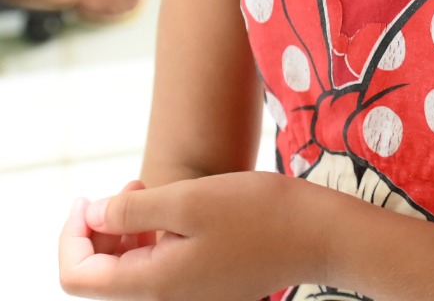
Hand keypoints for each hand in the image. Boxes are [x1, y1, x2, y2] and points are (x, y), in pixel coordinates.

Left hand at [59, 171, 321, 300]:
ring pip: (129, 272)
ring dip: (126, 232)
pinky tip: (175, 212)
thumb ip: (132, 210)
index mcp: (152, 284)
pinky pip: (159, 270)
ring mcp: (187, 296)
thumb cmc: (260, 213)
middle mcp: (164, 299)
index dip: (71, 235)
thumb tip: (93, 216)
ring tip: (150, 190)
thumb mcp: (190, 199)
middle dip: (99, 231)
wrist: (321, 236)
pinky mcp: (206, 287)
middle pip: (101, 276)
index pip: (77, 275)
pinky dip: (153, 240)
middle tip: (128, 185)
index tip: (88, 197)